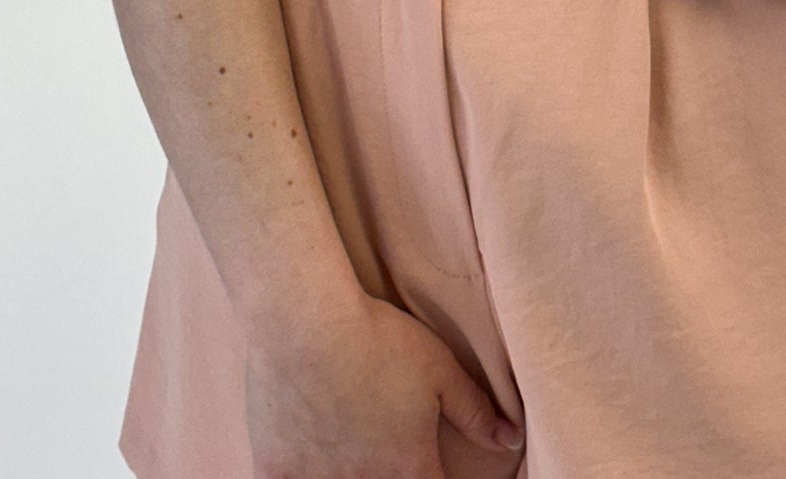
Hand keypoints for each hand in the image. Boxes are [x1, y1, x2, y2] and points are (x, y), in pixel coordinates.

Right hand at [244, 291, 524, 476]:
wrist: (306, 323)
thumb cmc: (377, 340)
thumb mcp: (439, 369)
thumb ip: (476, 411)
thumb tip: (511, 438)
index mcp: (408, 468)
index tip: (430, 468)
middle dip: (392, 475)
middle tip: (387, 451)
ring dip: (349, 476)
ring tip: (350, 454)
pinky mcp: (274, 471)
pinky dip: (299, 474)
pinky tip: (307, 458)